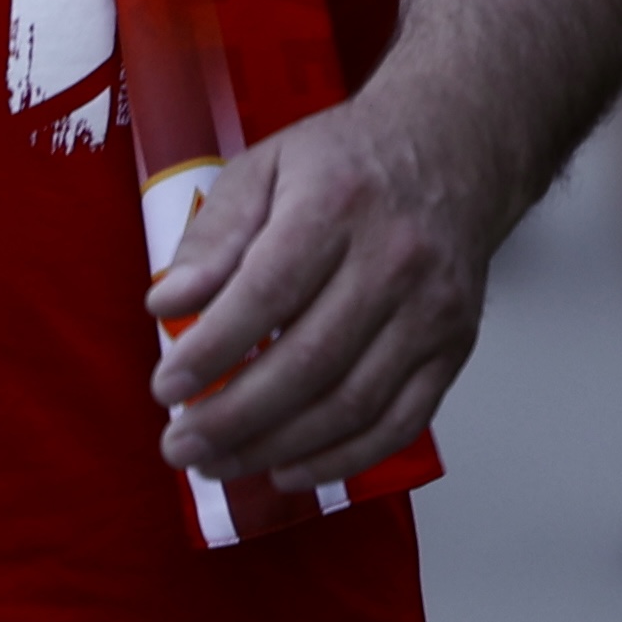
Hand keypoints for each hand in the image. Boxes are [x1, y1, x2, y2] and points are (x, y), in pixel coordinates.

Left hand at [143, 99, 502, 487]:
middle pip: (310, 360)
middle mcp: (394, 259)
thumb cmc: (347, 162)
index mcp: (336, 204)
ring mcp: (432, 310)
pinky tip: (288, 469)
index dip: (212, 351)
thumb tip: (166, 302)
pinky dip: (341, 458)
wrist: (451, 153)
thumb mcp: (263, 167)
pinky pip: (399, 422)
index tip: (166, 388)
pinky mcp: (455, 348)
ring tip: (219, 463)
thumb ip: (213, 234)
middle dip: (235, 416)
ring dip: (277, 446)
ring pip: (353, 403)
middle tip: (181, 444)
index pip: (268, 292)